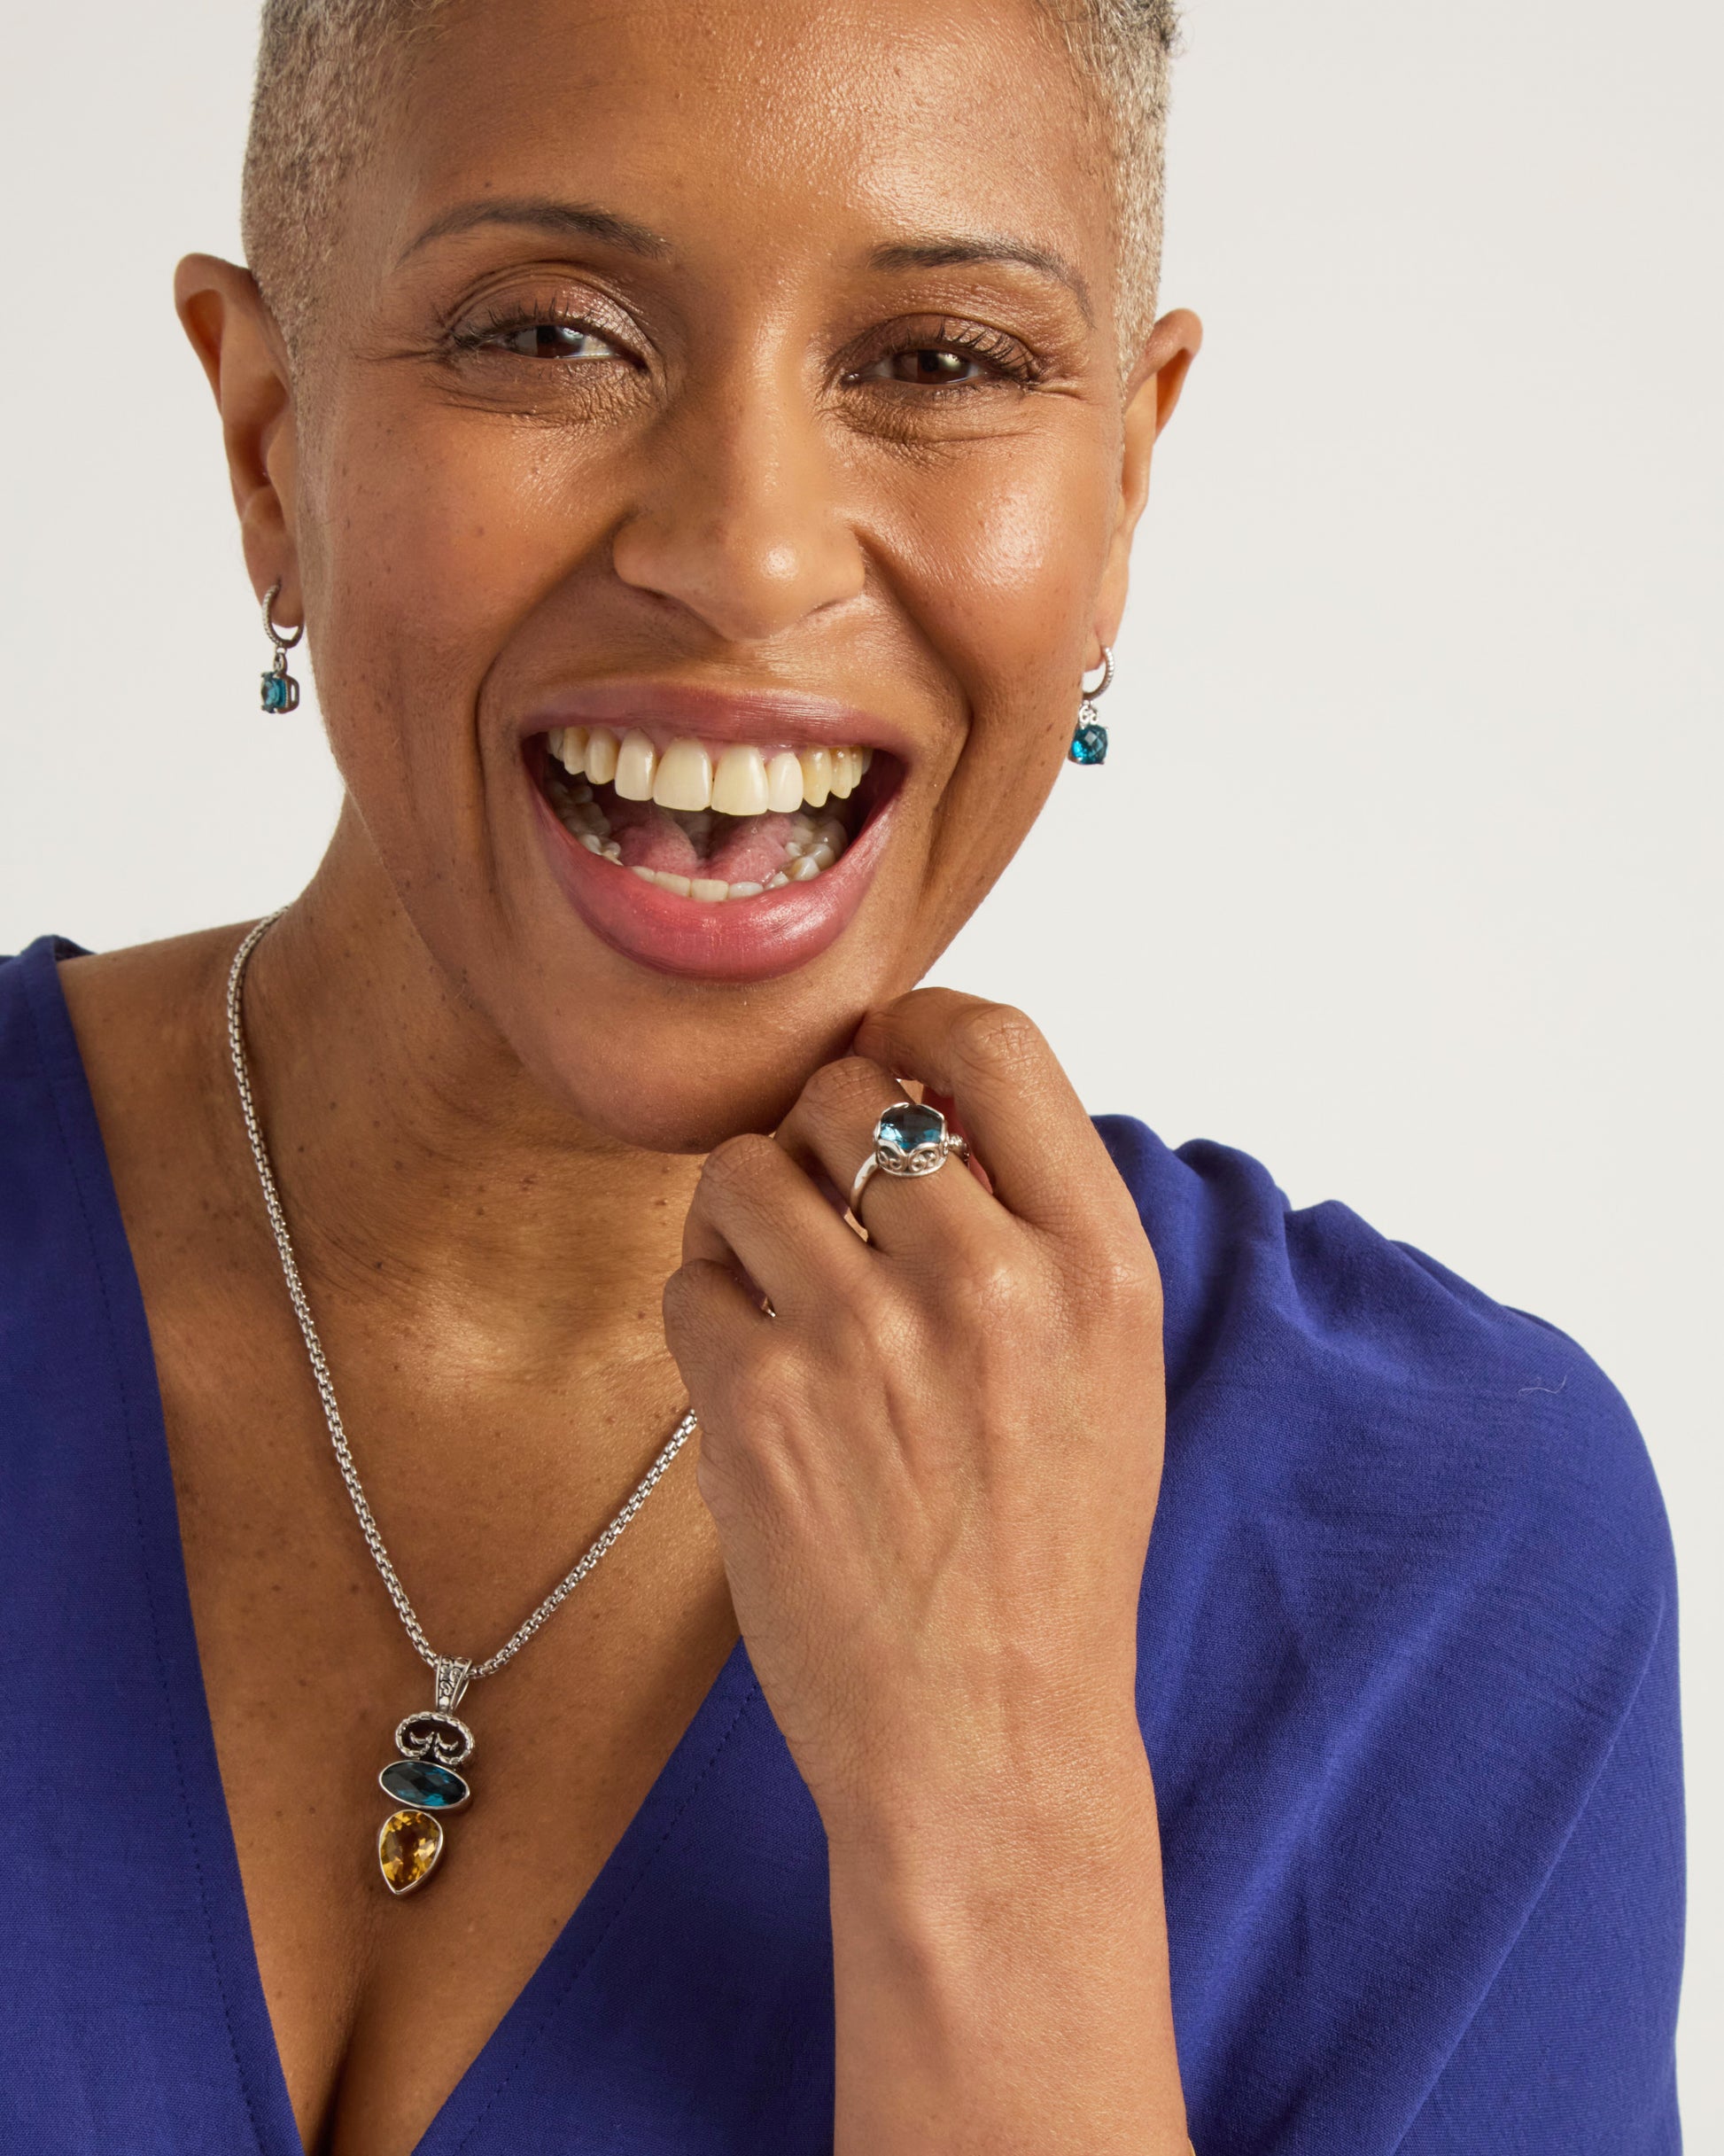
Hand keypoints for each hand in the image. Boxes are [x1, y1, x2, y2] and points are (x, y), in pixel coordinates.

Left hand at [664, 988, 1165, 1831]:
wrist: (987, 1739)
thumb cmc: (1048, 1550)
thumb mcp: (1111, 1365)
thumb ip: (1037, 1218)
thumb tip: (929, 1086)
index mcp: (1097, 1262)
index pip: (995, 1042)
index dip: (919, 1024)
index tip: (888, 1052)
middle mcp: (987, 1281)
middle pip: (845, 1090)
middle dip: (818, 1132)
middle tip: (828, 1206)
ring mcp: (864, 1339)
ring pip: (743, 1167)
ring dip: (748, 1213)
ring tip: (785, 1290)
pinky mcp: (756, 1405)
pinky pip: (690, 1277)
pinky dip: (707, 1308)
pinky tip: (757, 1373)